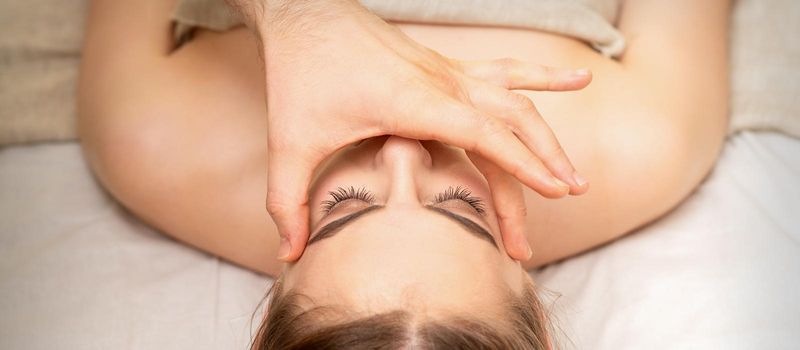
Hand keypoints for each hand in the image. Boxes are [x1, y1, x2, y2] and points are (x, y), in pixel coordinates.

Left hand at [233, 0, 590, 260]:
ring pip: (515, 99)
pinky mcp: (445, 66)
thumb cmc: (299, 74)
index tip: (556, 190)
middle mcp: (441, 82)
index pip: (484, 133)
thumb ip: (288, 199)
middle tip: (564, 205)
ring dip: (548, 135)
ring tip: (576, 175)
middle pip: (508, 124)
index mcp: (413, 102)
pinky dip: (543, 77)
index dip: (522, 162)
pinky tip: (580, 77)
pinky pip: (505, 70)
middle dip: (541, 166)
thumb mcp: (290, 142)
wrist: (302, 15)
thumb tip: (287, 253)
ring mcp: (447, 70)